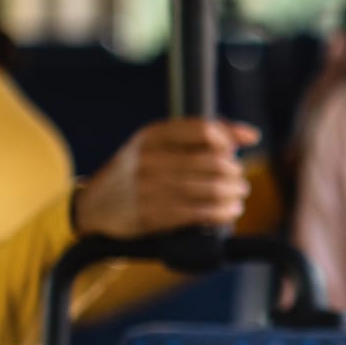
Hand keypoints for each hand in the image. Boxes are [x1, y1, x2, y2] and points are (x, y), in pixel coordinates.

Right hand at [75, 119, 259, 238]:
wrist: (94, 204)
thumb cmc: (139, 170)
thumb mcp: (157, 144)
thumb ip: (200, 135)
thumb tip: (251, 136)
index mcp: (152, 135)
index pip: (204, 129)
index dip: (228, 139)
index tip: (237, 150)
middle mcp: (149, 158)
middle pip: (212, 162)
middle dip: (234, 173)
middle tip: (239, 180)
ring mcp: (148, 187)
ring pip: (210, 189)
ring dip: (233, 194)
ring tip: (238, 196)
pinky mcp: (150, 214)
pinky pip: (198, 213)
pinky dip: (221, 213)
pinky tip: (229, 212)